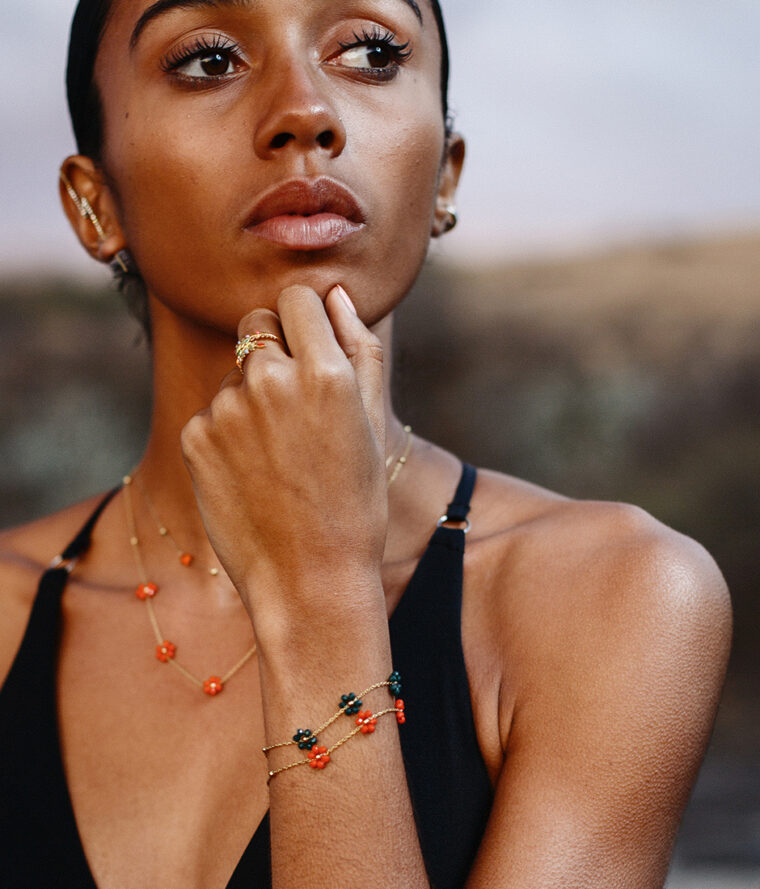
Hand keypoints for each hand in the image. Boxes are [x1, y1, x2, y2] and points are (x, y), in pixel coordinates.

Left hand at [180, 284, 387, 633]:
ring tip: (278, 453)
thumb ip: (360, 346)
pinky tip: (251, 471)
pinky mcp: (195, 435)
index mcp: (325, 371)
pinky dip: (228, 431)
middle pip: (257, 322)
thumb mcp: (375, 424)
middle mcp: (270, 379)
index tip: (314, 348)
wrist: (309, 579)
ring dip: (252, 394)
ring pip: (235, 371)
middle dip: (274, 345)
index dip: (307, 319)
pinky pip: (212, 410)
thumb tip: (338, 295)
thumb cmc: (355, 503)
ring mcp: (226, 408)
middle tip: (296, 402)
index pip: (298, 296)